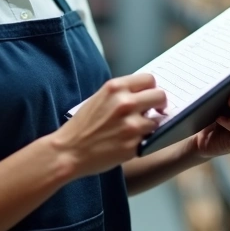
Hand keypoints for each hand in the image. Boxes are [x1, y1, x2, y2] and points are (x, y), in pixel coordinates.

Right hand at [50, 74, 166, 178]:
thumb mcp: (100, 98)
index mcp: (115, 88)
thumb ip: (121, 94)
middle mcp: (125, 103)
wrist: (69, 151)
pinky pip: (149, 138)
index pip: (149, 79)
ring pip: (157, 120)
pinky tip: (128, 141)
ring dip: (149, 125)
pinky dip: (142, 140)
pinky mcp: (134, 144)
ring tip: (134, 130)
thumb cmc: (83, 125)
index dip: (151, 88)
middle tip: (153, 111)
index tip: (150, 96)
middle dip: (158, 104)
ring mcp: (131, 125)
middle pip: (160, 96)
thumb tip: (145, 93)